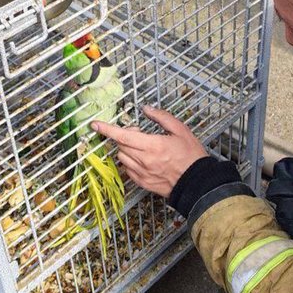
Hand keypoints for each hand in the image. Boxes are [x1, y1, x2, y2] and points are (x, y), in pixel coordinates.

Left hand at [91, 106, 207, 197]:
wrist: (197, 183)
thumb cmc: (191, 157)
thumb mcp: (181, 130)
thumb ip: (162, 117)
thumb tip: (147, 109)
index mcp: (153, 146)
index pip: (122, 136)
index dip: (107, 129)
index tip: (95, 124)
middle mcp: (144, 160)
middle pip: (120, 145)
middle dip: (124, 136)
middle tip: (138, 133)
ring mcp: (142, 173)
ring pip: (122, 157)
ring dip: (126, 149)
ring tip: (141, 147)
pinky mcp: (143, 183)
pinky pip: (127, 170)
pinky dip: (130, 162)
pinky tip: (142, 159)